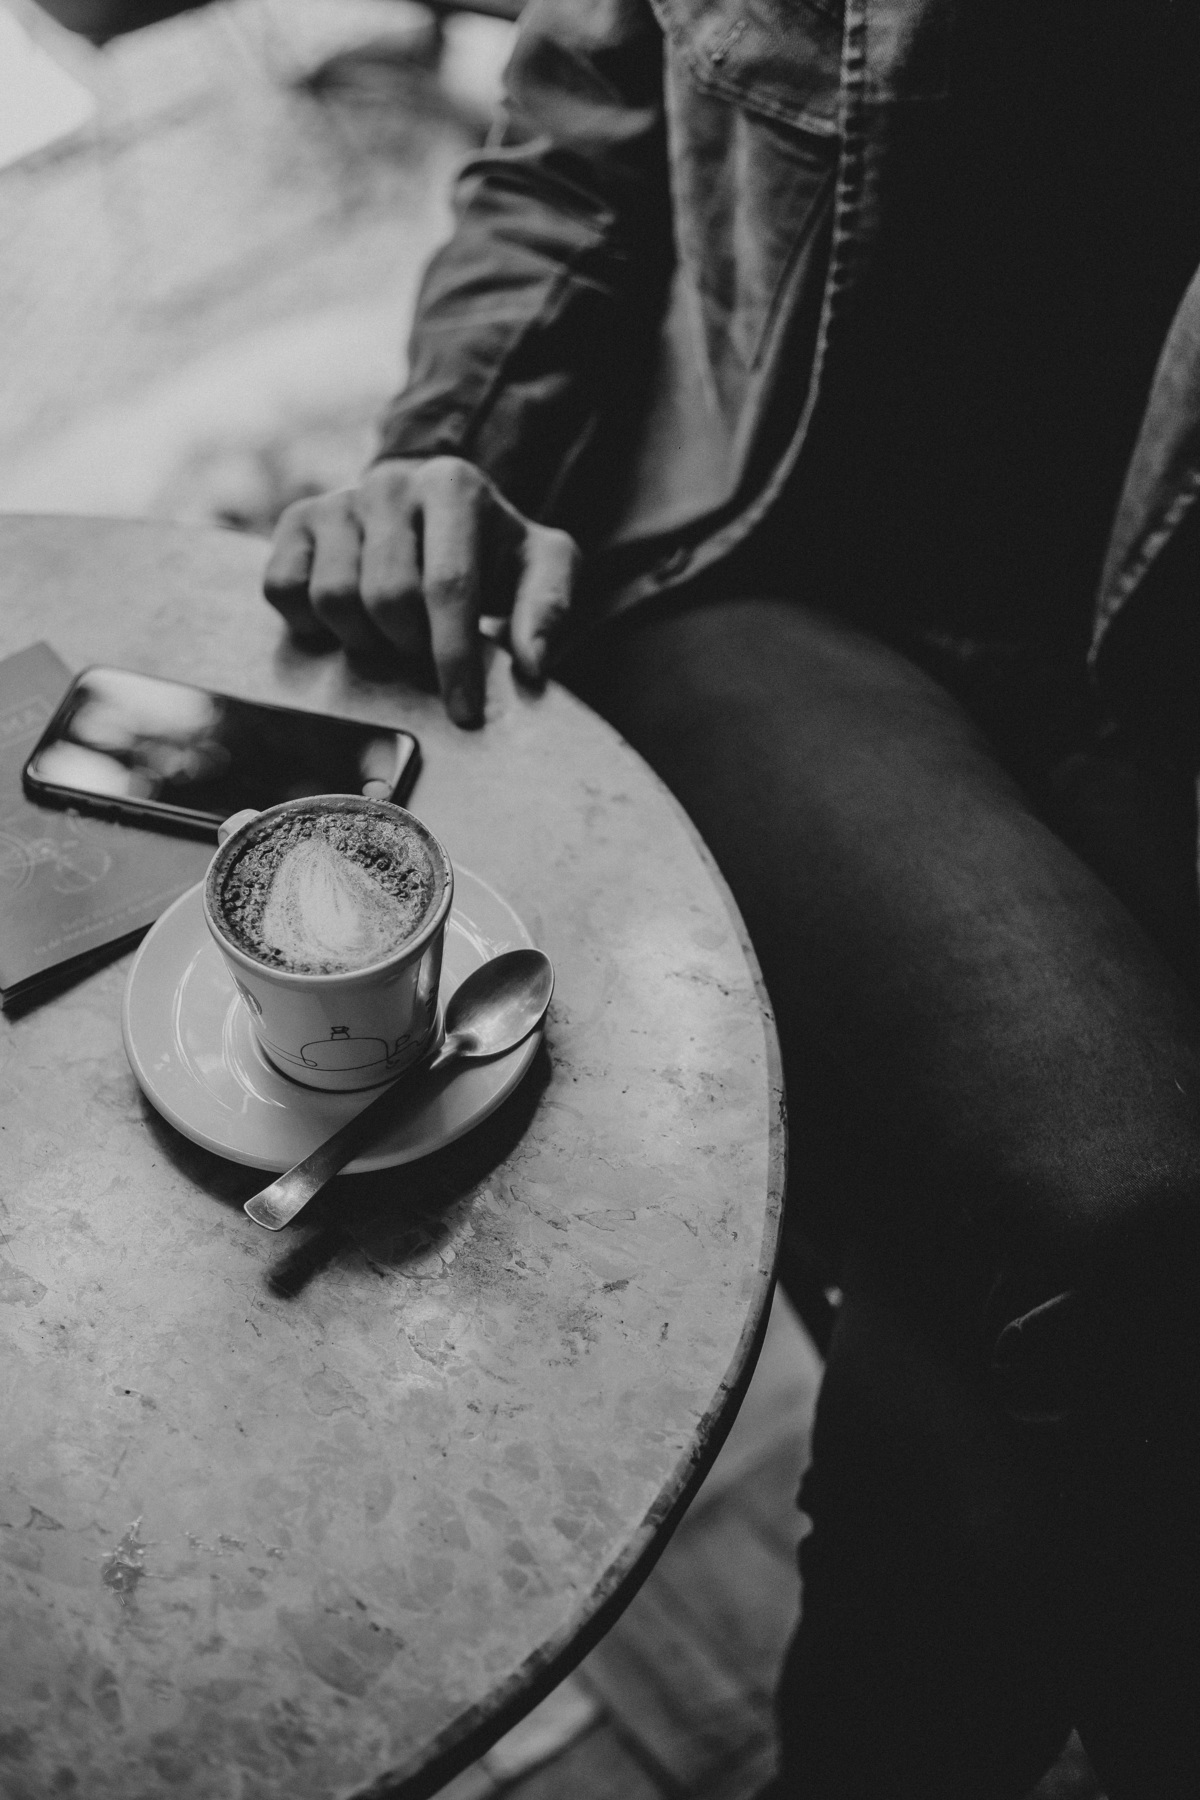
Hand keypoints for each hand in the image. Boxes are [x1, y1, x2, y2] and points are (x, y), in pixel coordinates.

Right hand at [263, 457, 579, 727]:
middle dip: (410, 647)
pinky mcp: (295, 522)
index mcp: (454, 485)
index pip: (449, 587)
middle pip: (387, 599)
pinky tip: (349, 622)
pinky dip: (312, 624)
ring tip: (392, 635)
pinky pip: (284, 591)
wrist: (434, 514)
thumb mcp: (542, 568)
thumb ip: (549, 610)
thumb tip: (533, 665)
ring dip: (365, 640)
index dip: (454, 659)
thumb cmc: (493, 552)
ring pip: (334, 599)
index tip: (464, 715)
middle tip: (425, 652)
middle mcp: (390, 483)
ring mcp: (337, 500)